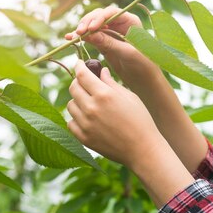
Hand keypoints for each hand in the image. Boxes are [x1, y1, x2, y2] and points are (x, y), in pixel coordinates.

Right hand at [65, 6, 158, 79]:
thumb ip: (109, 43)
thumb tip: (90, 34)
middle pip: (99, 16)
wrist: (145, 78)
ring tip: (73, 36)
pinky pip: (90, 37)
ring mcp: (110, 32)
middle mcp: (119, 23)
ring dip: (82, 29)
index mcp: (130, 21)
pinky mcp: (104, 43)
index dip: (99, 18)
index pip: (112, 13)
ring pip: (93, 26)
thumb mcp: (127, 53)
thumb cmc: (143, 63)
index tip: (91, 28)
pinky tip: (70, 38)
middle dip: (88, 22)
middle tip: (79, 32)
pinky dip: (81, 37)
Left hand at [67, 60, 194, 206]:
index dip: (79, 66)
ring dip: (77, 100)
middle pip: (73, 88)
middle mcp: (91, 108)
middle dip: (78, 82)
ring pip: (70, 105)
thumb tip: (101, 71)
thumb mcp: (130, 97)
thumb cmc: (141, 121)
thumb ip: (112, 83)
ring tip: (90, 103)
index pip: (82, 74)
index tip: (79, 63)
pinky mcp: (83, 138)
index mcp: (104, 95)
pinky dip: (77, 118)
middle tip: (86, 83)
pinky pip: (71, 122)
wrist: (143, 149)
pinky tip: (88, 118)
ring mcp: (86, 124)